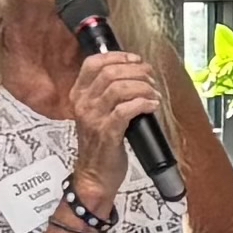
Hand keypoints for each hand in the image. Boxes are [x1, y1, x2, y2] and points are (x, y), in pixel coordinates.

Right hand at [66, 48, 160, 202]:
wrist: (94, 175)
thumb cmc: (100, 144)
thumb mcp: (97, 114)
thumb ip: (107, 94)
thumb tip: (133, 73)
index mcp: (79, 95)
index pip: (92, 64)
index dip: (117, 56)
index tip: (136, 59)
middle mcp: (83, 104)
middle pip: (109, 72)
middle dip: (136, 71)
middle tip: (150, 77)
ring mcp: (93, 118)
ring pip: (118, 88)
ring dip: (142, 87)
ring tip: (153, 93)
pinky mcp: (107, 133)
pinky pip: (126, 109)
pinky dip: (143, 103)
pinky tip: (151, 105)